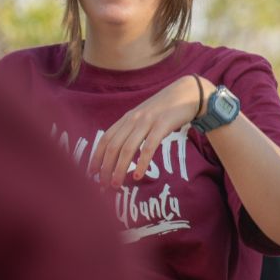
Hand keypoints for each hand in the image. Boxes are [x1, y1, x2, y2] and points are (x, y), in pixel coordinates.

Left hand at [87, 74, 208, 187]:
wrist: (188, 93)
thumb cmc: (167, 109)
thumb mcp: (146, 116)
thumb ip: (134, 129)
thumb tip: (122, 150)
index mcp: (127, 118)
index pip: (106, 139)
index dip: (96, 157)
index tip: (91, 174)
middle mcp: (133, 119)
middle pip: (113, 147)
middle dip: (105, 168)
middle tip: (102, 186)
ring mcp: (148, 122)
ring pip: (127, 148)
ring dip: (119, 169)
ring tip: (116, 185)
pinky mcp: (163, 125)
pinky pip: (149, 146)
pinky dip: (142, 162)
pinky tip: (138, 175)